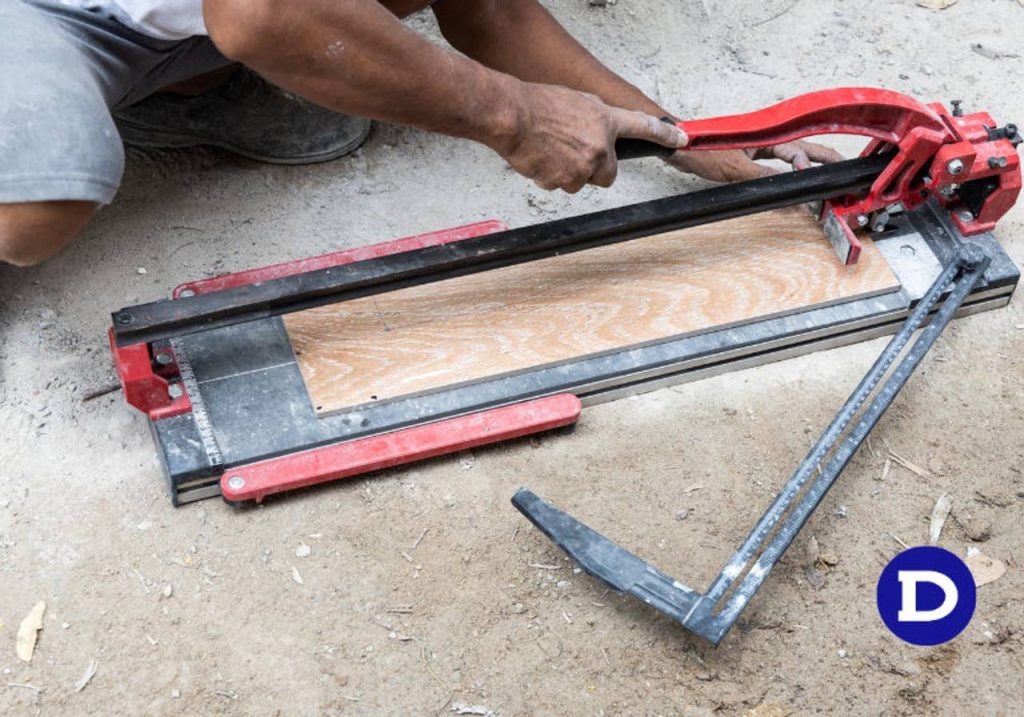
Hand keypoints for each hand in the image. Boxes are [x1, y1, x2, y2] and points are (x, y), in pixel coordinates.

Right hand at [491, 83, 687, 192]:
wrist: (513, 118)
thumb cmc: (538, 106)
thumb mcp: (576, 101)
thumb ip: (595, 117)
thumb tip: (600, 129)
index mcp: (605, 121)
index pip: (644, 128)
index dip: (665, 136)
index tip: (680, 140)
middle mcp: (599, 147)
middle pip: (608, 174)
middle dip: (594, 169)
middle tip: (574, 154)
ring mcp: (582, 167)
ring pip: (580, 180)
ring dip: (568, 171)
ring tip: (550, 150)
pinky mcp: (563, 181)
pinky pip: (559, 185)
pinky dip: (550, 175)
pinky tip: (540, 157)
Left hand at [665, 140, 843, 182]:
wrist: (677, 147)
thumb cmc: (701, 151)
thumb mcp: (734, 169)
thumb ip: (762, 178)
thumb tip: (786, 188)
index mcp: (767, 136)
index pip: (798, 150)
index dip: (810, 165)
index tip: (820, 179)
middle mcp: (765, 139)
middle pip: (801, 147)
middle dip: (823, 157)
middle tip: (844, 167)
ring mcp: (756, 147)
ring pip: (790, 154)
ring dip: (807, 162)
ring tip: (826, 171)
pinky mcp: (747, 155)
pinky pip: (774, 162)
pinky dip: (786, 171)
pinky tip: (791, 179)